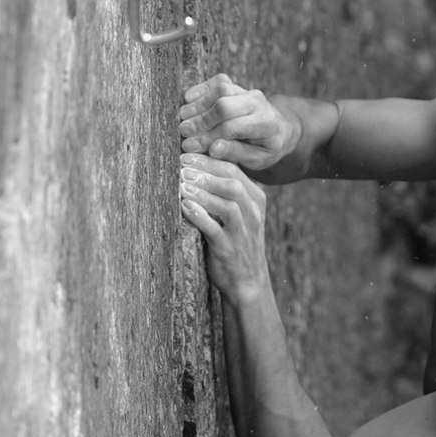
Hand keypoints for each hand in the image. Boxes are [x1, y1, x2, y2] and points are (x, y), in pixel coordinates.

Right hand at [179, 74, 299, 170]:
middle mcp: (257, 102)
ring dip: (198, 105)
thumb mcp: (256, 159)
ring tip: (182, 120)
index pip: (231, 128)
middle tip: (182, 132)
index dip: (208, 138)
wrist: (278, 129)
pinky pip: (218, 82)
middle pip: (224, 106)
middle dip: (201, 120)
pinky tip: (187, 100)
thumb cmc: (265, 149)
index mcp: (265, 123)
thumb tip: (213, 149)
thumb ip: (235, 153)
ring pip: (220, 91)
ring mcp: (247, 91)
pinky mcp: (237, 85)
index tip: (190, 147)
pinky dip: (202, 90)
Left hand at [180, 154, 268, 303]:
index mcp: (255, 199)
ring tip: (181, 184)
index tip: (185, 154)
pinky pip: (215, 230)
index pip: (233, 170)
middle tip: (181, 166)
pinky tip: (185, 207)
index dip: (208, 160)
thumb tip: (193, 168)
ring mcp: (243, 233)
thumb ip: (223, 192)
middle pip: (232, 183)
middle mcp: (253, 213)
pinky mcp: (229, 250)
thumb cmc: (235, 242)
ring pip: (227, 205)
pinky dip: (200, 216)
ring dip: (202, 192)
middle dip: (205, 171)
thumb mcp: (237, 214)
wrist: (247, 282)